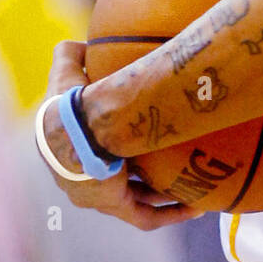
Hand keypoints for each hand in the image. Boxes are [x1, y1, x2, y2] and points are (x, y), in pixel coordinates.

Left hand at [38, 40, 197, 231]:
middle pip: (120, 181)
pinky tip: (196, 207)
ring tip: (195, 188)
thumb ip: (69, 57)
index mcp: (72, 152)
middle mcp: (84, 179)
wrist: (72, 134)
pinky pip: (145, 218)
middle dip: (145, 178)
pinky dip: (171, 214)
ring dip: (163, 198)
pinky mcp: (114, 205)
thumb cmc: (68, 104)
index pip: (96, 154)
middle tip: (173, 166)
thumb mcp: (66, 73)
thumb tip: (81, 44)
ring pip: (136, 202)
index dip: (116, 149)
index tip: (138, 140)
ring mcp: (98, 197)